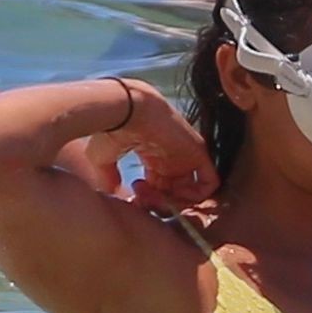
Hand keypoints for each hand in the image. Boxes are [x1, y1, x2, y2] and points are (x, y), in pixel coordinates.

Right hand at [83, 80, 215, 213]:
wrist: (128, 109)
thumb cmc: (112, 129)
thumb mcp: (102, 157)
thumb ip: (107, 175)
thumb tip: (112, 191)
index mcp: (153, 158)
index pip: (159, 188)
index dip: (148, 201)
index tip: (133, 201)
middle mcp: (172, 159)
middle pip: (175, 193)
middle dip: (159, 204)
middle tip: (142, 199)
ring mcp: (187, 157)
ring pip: (190, 192)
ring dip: (174, 202)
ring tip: (154, 196)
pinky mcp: (198, 154)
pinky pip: (209, 182)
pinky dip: (196, 195)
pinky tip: (172, 194)